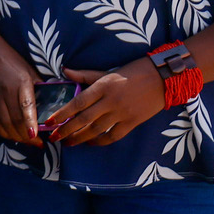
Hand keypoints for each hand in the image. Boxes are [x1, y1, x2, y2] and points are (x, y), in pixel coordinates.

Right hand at [0, 22, 41, 145]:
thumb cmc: (11, 59)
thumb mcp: (29, 69)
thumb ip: (39, 86)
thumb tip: (52, 101)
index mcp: (20, 82)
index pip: (25, 105)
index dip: (29, 121)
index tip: (35, 134)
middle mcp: (6, 92)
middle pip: (15, 121)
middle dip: (27, 136)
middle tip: (39, 144)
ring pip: (5, 125)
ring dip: (17, 137)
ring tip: (29, 142)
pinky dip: (5, 133)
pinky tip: (14, 136)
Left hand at [45, 60, 166, 147]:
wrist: (163, 78)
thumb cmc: (133, 71)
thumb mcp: (107, 71)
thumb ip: (85, 75)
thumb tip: (65, 72)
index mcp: (103, 86)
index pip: (77, 102)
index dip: (62, 114)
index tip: (49, 122)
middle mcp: (111, 100)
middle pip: (84, 119)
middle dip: (66, 130)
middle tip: (54, 138)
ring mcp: (122, 113)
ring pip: (96, 130)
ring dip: (80, 138)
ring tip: (68, 142)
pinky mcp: (133, 122)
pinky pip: (113, 136)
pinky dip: (100, 141)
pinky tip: (91, 142)